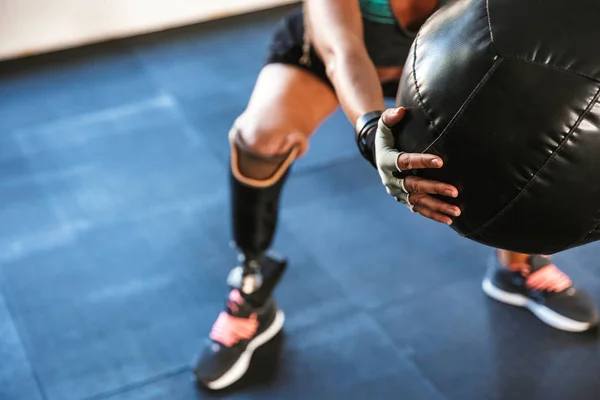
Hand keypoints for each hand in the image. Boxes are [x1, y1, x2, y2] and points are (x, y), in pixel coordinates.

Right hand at [374, 107, 460, 224]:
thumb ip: (390, 117)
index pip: (405, 162)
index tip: (441, 161)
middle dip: (434, 188)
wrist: (380, 156)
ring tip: (457, 211)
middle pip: (414, 186)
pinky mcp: (404, 200)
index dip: (422, 161)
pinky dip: (433, 214)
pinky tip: (449, 219)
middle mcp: (391, 180)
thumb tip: (401, 112)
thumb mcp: (385, 126)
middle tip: (455, 191)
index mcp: (386, 161)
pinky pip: (419, 209)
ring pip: (418, 202)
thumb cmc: (387, 138)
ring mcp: (398, 192)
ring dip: (437, 207)